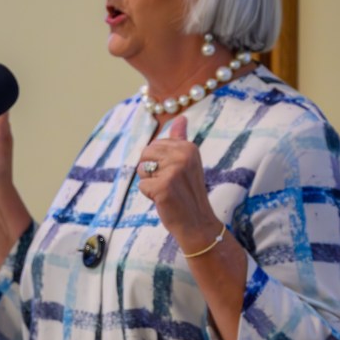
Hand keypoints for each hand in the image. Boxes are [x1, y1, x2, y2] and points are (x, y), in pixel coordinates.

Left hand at [137, 115, 222, 253]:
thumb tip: (181, 117)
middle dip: (150, 171)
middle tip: (169, 184)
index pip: (154, 145)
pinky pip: (142, 186)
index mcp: (188, 146)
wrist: (197, 222)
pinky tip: (164, 200)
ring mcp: (173, 171)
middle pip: (145, 154)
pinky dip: (149, 196)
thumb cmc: (188, 192)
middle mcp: (182, 155)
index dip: (158, 163)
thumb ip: (181, 139)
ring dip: (149, 183)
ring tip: (167, 191)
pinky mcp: (163, 187)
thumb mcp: (188, 161)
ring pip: (142, 169)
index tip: (175, 174)